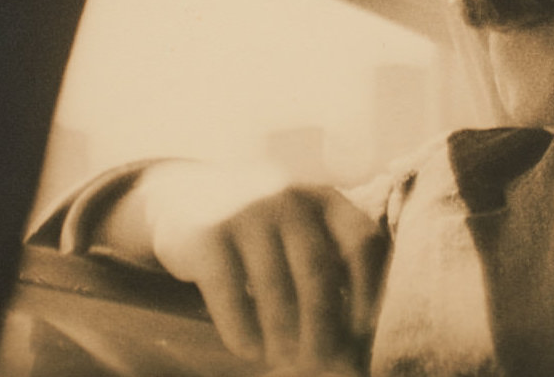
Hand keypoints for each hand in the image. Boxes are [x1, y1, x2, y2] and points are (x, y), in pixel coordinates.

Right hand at [142, 165, 386, 373]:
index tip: (360, 332)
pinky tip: (249, 351)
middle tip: (318, 364)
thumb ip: (331, 278)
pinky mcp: (208, 234)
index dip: (367, 290)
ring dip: (283, 336)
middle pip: (318, 272)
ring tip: (283, 361)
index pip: (363, 242)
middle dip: (322, 327)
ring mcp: (248, 212)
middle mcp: (291, 199)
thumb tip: (353, 365)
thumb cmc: (263, 230)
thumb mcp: (300, 234)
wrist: (186, 193)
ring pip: (275, 288)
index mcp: (326, 199)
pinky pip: (230, 294)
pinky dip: (243, 331)